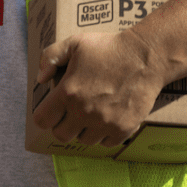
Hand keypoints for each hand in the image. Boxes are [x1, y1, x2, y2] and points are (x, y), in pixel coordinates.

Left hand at [33, 30, 164, 146]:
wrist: (145, 58)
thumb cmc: (108, 48)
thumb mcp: (73, 43)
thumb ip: (50, 58)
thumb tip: (41, 78)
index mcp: (68, 92)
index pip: (42, 120)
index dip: (43, 116)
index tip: (50, 110)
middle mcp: (84, 112)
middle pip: (61, 135)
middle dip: (62, 125)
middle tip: (69, 113)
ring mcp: (105, 122)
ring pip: (85, 140)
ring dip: (84, 130)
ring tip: (89, 114)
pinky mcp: (125, 128)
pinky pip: (107, 143)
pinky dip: (104, 135)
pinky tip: (106, 119)